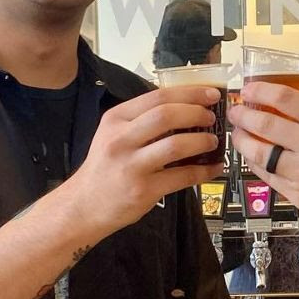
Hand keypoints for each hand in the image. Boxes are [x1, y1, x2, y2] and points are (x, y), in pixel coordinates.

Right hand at [67, 86, 224, 239]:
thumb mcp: (113, 135)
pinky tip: (214, 168)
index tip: (209, 94)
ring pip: (175, 145)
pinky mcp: (143, 190)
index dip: (189, 93)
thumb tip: (185, 109)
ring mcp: (131, 166)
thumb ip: (142, 122)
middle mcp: (121, 139)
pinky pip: (181, 176)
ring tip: (212, 141)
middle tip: (212, 117)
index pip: (157, 97)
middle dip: (196, 113)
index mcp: (116, 119)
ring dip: (202, 141)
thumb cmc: (104, 169)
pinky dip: (204, 171)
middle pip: (166, 115)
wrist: (84, 205)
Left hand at [227, 83, 298, 229]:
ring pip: (260, 154)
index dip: (259, 90)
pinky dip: (257, 164)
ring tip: (240, 135)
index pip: (284, 98)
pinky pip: (269, 177)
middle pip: (264, 124)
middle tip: (235, 112)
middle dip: (243, 116)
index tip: (247, 90)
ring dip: (244, 142)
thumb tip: (285, 103)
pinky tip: (255, 157)